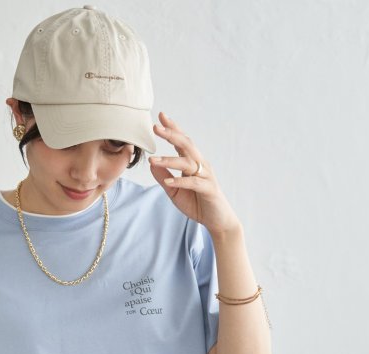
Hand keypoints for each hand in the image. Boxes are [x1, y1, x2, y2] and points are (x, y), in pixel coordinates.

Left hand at [148, 111, 241, 236]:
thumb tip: (151, 164)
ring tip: (154, 160)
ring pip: (188, 163)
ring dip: (170, 160)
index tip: (161, 117)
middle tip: (156, 127)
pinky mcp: (209, 190)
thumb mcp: (174, 191)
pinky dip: (181, 182)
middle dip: (171, 135)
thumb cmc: (196, 203)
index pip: (182, 142)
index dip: (173, 128)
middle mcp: (200, 165)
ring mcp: (206, 176)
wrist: (217, 220)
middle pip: (186, 145)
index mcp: (192, 163)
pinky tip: (169, 182)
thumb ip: (163, 177)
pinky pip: (194, 183)